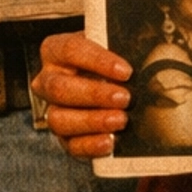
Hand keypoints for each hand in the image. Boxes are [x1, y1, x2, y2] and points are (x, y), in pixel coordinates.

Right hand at [32, 30, 132, 157]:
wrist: (105, 85)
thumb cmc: (107, 62)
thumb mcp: (110, 46)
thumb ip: (120, 46)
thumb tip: (144, 54)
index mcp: (55, 50)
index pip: (70, 50)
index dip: (98, 60)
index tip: (125, 71)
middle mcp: (47, 81)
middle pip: (59, 88)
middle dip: (94, 94)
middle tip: (125, 98)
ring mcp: (52, 111)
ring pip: (59, 119)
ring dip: (92, 121)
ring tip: (121, 120)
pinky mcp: (64, 137)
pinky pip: (71, 145)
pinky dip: (91, 145)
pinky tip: (110, 141)